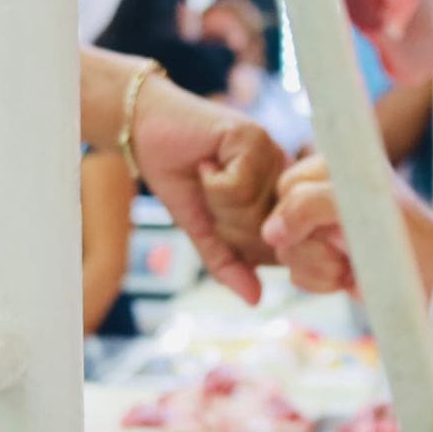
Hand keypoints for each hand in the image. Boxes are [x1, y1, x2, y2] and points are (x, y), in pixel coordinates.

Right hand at [132, 77, 285, 303]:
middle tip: (207, 192)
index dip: (240, 245)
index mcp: (278, 199)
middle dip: (227, 224)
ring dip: (217, 201)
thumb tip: (256, 300)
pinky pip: (239, 187)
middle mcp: (284, 178)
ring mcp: (274, 156)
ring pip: (255, 212)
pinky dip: (212, 181)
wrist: (148, 131)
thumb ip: (229, 263)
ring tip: (205, 174)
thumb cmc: (179, 177)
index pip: (277, 248)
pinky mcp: (255, 138)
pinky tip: (206, 161)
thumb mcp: (203, 230)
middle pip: (268, 234)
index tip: (215, 216)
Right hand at [261, 156, 432, 297]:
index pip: (285, 187)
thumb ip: (307, 205)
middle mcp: (323, 196)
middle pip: (280, 223)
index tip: (326, 227)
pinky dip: (321, 281)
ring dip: (319, 266)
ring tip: (351, 264)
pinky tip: (348, 276)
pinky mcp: (324, 259)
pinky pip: (297, 273)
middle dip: (310, 244)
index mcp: (331, 169)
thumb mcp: (357, 207)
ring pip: (287, 252)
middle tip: (344, 248)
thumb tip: (270, 231)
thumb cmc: (407, 236)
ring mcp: (323, 229)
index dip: (296, 213)